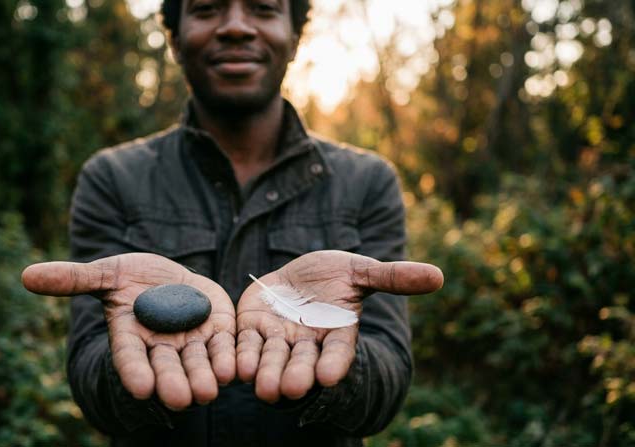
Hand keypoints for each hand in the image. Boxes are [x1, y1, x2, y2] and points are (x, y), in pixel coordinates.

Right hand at [21, 253, 235, 409]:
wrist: (172, 275)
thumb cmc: (134, 277)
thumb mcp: (107, 273)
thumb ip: (74, 279)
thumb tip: (26, 276)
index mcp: (131, 336)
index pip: (130, 358)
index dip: (134, 371)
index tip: (141, 387)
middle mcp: (161, 347)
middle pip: (166, 369)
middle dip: (172, 383)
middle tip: (179, 398)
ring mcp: (192, 343)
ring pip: (198, 365)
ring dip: (204, 378)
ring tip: (208, 390)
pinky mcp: (220, 332)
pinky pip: (226, 349)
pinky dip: (230, 360)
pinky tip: (235, 369)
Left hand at [236, 250, 442, 402]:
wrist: (296, 274)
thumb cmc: (334, 274)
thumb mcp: (360, 270)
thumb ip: (393, 277)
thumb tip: (439, 276)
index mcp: (336, 331)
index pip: (337, 351)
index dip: (333, 363)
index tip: (328, 376)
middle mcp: (307, 342)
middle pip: (302, 363)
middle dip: (297, 375)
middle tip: (291, 388)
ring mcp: (278, 339)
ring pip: (271, 359)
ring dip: (267, 373)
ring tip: (264, 387)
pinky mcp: (251, 330)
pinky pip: (244, 346)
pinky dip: (240, 356)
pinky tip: (235, 366)